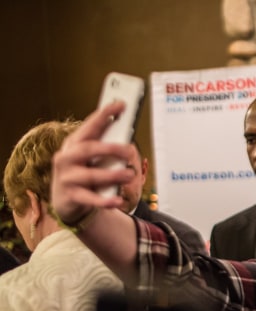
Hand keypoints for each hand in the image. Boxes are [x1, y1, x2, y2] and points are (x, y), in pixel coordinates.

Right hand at [51, 101, 134, 223]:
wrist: (66, 201)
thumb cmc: (84, 173)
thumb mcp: (92, 158)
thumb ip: (106, 147)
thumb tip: (128, 137)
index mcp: (74, 144)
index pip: (89, 126)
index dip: (104, 115)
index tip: (120, 105)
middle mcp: (66, 158)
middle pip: (88, 149)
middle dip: (111, 149)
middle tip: (130, 151)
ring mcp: (67, 178)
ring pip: (91, 175)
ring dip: (113, 175)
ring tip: (130, 175)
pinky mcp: (71, 197)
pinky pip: (90, 199)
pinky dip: (105, 200)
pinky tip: (118, 200)